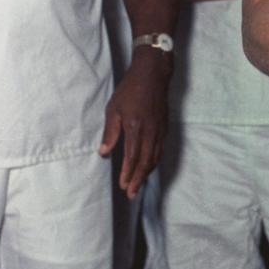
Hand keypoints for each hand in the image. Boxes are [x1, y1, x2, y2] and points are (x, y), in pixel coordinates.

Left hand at [99, 49, 170, 196]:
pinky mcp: (164, 126)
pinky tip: (149, 165)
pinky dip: (154, 161)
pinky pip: (160, 149)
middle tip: (132, 193)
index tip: (124, 186)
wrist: (153, 75)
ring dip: (147, 173)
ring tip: (139, 184)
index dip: (128, 174)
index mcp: (136, 128)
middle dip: (138, 179)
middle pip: (145, 162)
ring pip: (155, 157)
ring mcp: (160, 130)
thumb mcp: (113, 108)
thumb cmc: (130, 90)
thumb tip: (104, 152)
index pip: (132, 157)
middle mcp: (150, 132)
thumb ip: (110, 132)